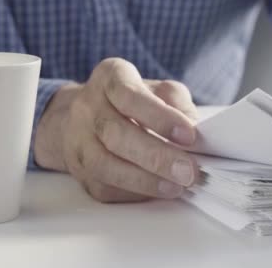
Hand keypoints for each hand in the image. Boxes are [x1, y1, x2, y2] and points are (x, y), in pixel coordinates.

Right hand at [34, 58, 199, 201]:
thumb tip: (194, 131)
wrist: (86, 117)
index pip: (130, 96)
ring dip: (144, 180)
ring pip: (105, 165)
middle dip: (156, 156)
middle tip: (188, 171)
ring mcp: (77, 140)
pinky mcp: (78, 170)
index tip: (189, 135)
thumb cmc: (132, 101)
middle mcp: (87, 107)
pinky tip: (157, 191)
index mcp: (109, 78)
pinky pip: (103, 186)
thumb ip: (177, 103)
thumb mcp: (158, 89)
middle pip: (116, 134)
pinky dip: (133, 192)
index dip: (160, 117)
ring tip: (176, 186)